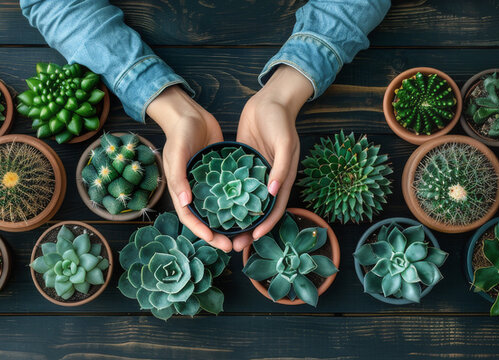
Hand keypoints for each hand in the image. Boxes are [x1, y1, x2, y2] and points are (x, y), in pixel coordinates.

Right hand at [146, 86, 231, 250]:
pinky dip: (239, 201)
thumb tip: (185, 202)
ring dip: (232, 221)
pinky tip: (254, 207)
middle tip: (235, 245)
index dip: (201, 231)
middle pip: (207, 218)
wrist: (189, 114)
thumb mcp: (176, 154)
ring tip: (247, 232)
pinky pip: (231, 191)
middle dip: (219, 234)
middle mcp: (195, 190)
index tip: (214, 241)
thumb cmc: (179, 134)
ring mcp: (210, 183)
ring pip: (221, 208)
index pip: (190, 217)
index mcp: (181, 190)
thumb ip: (178, 177)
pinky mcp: (222, 174)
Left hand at [233, 65, 313, 251]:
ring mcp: (254, 172)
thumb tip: (274, 191)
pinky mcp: (242, 163)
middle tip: (232, 245)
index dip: (265, 225)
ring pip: (244, 201)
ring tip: (220, 232)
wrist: (270, 101)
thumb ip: (282, 167)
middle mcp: (268, 179)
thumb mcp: (285, 142)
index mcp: (282, 178)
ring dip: (234, 217)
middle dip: (247, 229)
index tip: (253, 239)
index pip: (275, 209)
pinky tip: (212, 207)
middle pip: (258, 211)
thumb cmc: (281, 121)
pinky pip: (234, 184)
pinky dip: (226, 197)